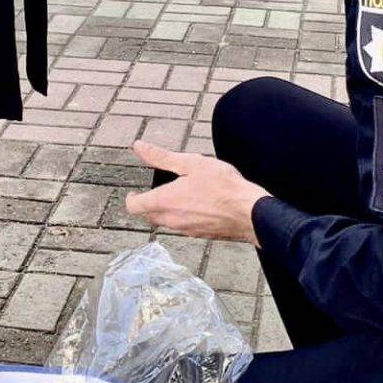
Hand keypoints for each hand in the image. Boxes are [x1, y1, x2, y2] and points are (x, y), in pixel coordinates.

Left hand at [124, 141, 266, 243]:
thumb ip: (162, 157)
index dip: (132, 198)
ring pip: (167, 221)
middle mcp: (171, 220)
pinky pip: (184, 226)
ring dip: (168, 210)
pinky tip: (200, 204)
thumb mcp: (191, 163)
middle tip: (161, 189)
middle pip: (149, 216)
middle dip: (150, 203)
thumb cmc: (223, 187)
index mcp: (164, 202)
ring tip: (183, 193)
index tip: (136, 191)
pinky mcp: (200, 235)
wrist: (250, 213)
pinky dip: (184, 216)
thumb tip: (139, 147)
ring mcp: (186, 230)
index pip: (134, 206)